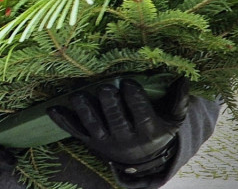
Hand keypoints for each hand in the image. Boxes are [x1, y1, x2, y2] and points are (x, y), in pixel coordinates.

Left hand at [47, 77, 189, 185]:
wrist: (142, 158)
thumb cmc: (157, 128)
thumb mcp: (171, 118)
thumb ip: (178, 100)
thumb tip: (185, 79)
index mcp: (148, 131)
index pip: (141, 115)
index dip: (134, 98)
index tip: (128, 82)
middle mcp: (126, 139)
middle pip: (115, 120)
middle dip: (109, 104)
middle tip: (105, 88)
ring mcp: (105, 141)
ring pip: (93, 126)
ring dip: (84, 110)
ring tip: (79, 95)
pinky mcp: (89, 141)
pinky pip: (74, 131)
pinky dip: (63, 121)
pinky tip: (52, 109)